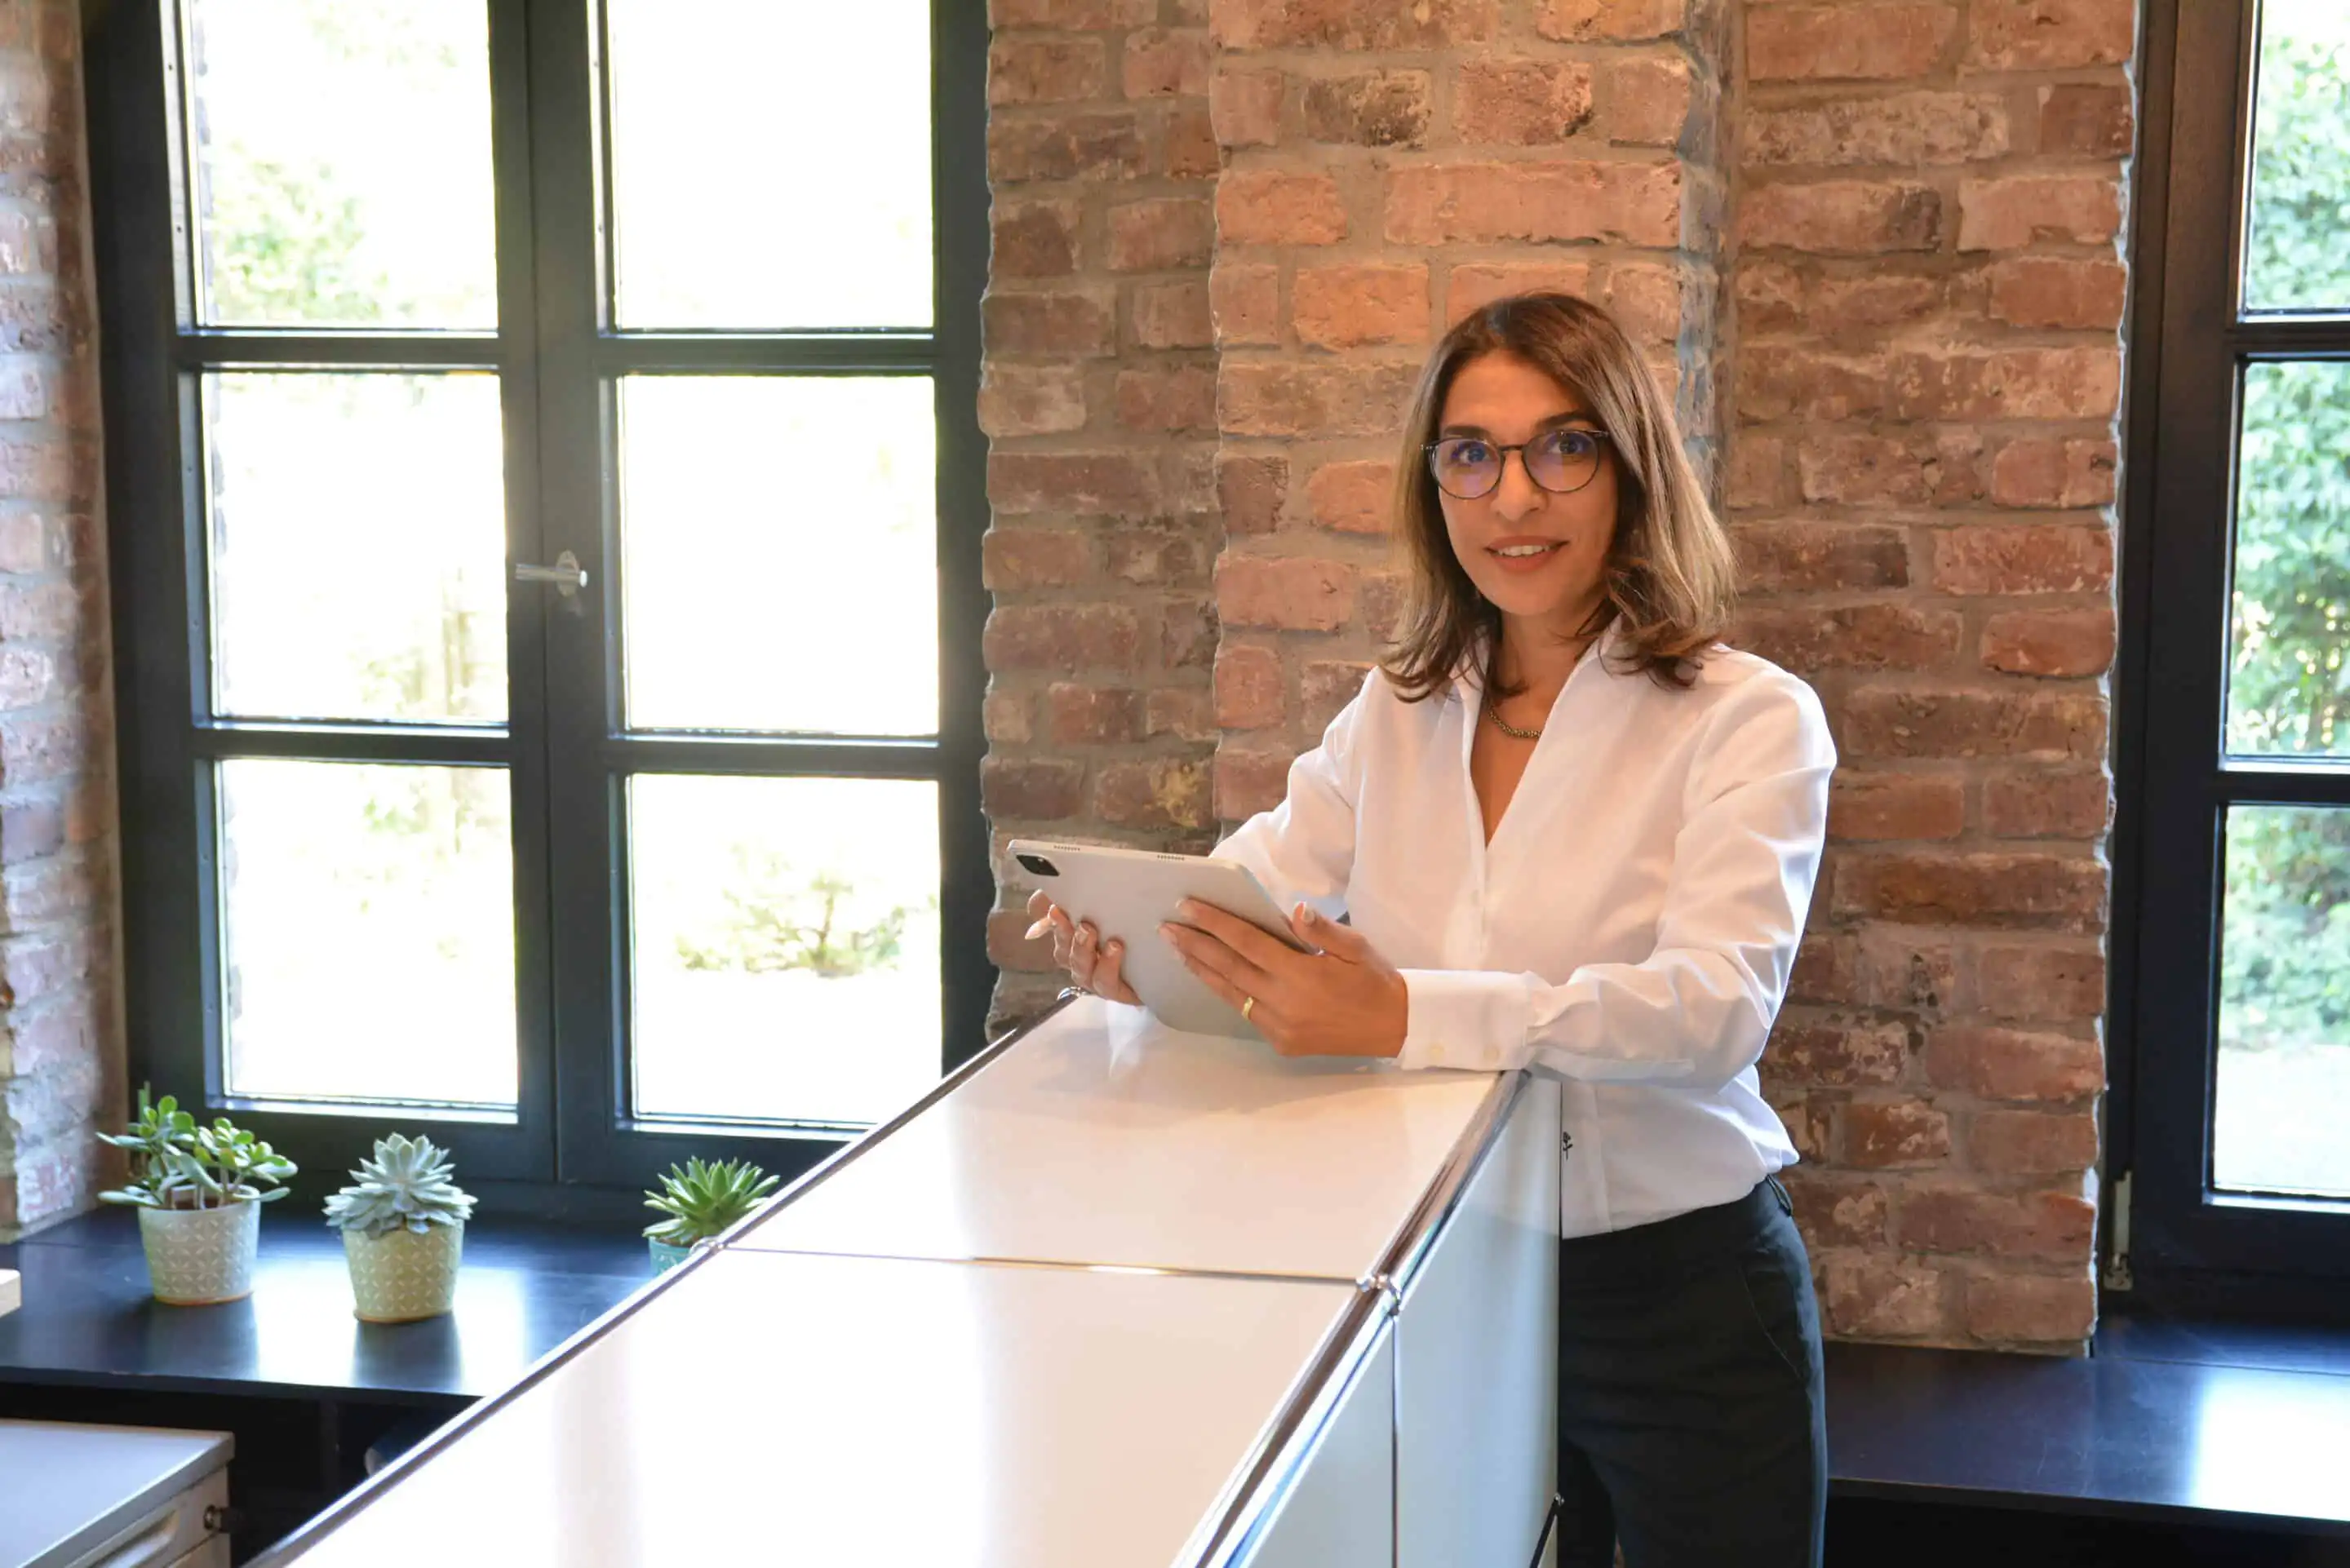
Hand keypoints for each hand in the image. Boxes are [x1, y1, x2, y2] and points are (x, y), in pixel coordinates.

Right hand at [1025, 889, 1140, 1004]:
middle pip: (1064, 951)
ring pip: (1081, 969)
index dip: (1048, 921)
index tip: (1053, 906)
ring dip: (1082, 949)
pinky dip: (1107, 965)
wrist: (1171, 956)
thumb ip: (1081, 896)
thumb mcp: (1112, 903)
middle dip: (1064, 933)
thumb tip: (1047, 898)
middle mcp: (1083, 960)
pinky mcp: (1119, 991)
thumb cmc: (1135, 926)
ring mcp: (1098, 978)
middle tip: (1068, 916)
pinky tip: (1115, 948)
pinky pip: (1106, 983)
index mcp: (1076, 939)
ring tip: (1090, 931)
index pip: (1054, 929)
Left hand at [1160, 900, 1406, 1058]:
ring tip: (1178, 951)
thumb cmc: (1375, 980)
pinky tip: (1210, 978)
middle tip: (1167, 928)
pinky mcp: (1281, 1042)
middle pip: (1228, 968)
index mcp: (1301, 974)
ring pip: (1230, 994)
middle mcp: (1284, 1002)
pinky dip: (1225, 992)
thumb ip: (1322, 930)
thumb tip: (1294, 910)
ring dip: (1201, 970)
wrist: (1395, 1028)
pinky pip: (1245, 1013)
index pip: (1246, 942)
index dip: (1214, 923)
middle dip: (1195, 945)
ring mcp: (1279, 1026)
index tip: (1188, 906)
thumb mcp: (1356, 947)